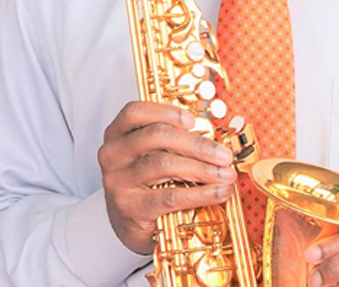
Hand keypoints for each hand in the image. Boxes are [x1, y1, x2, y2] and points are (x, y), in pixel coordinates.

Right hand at [98, 101, 236, 253]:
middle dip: (197, 144)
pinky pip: (170, 196)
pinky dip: (200, 194)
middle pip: (156, 136)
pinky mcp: (129, 207)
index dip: (166, 112)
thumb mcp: (152, 155)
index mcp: (117, 134)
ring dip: (202, 168)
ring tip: (226, 174)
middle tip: (224, 154)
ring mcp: (118, 181)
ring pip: (165, 164)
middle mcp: (113, 154)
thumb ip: (173, 140)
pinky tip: (218, 193)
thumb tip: (214, 134)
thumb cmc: (146, 183)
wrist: (130, 226)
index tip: (193, 120)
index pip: (135, 112)